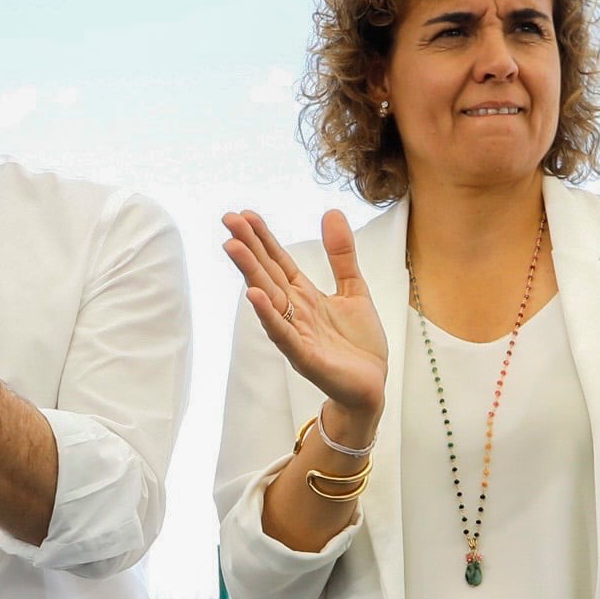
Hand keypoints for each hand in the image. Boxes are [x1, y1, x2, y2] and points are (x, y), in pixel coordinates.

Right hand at [219, 208, 384, 432]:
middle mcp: (295, 312)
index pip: (278, 261)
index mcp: (304, 296)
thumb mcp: (354, 289)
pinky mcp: (304, 356)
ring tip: (232, 247)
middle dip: (248, 247)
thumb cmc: (358, 344)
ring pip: (269, 298)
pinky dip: (268, 315)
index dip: (263, 238)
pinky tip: (253, 296)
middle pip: (267, 274)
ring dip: (250, 273)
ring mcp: (296, 334)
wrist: (371, 386)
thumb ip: (341, 254)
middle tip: (228, 219)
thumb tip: (331, 212)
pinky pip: (283, 334)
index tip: (245, 214)